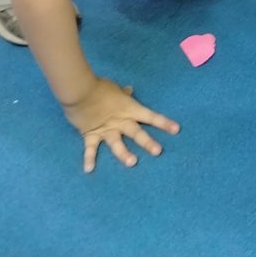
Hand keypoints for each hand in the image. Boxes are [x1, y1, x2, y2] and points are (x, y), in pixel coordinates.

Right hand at [62, 77, 179, 173]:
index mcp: (129, 109)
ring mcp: (106, 130)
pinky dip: (89, 159)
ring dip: (124, 154)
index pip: (150, 116)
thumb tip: (130, 90)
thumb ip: (123, 94)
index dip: (163, 123)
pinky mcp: (90, 134)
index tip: (176, 130)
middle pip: (136, 132)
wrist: (79, 91)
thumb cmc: (99, 87)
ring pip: (117, 144)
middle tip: (158, 151)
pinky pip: (90, 148)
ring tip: (132, 162)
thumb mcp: (115, 89)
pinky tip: (88, 170)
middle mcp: (120, 121)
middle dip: (147, 142)